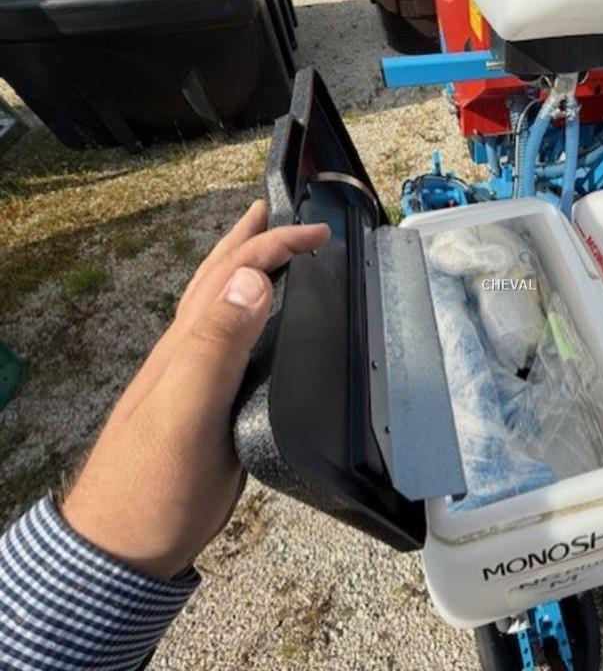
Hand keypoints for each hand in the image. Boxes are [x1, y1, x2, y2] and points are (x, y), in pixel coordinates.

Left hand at [61, 201, 329, 579]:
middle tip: (283, 215)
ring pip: (222, 307)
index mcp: (186, 342)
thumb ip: (215, 346)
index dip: (274, 245)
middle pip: (218, 279)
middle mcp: (189, 351)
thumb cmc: (155, 484)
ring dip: (246, 271)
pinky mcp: (210, 409)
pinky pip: (233, 344)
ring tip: (269, 253)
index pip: (233, 273)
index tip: (319, 234)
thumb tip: (250, 279)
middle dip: (252, 241)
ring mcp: (196, 379)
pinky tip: (262, 329)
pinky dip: (251, 318)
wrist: (125, 544)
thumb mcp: (186, 412)